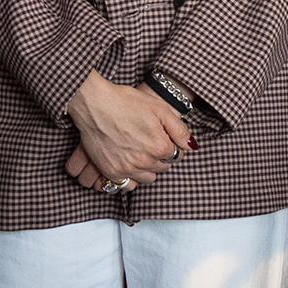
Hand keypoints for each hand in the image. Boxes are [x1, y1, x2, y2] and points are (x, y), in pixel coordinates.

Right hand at [65, 70, 191, 184]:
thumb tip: (192, 146)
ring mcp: (126, 168)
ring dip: (149, 169)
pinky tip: (131, 164)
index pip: (176, 155)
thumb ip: (179, 130)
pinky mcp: (110, 171)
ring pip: (148, 178)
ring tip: (143, 153)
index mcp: (159, 146)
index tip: (166, 139)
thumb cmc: (128, 103)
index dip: (174, 146)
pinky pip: (127, 185)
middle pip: (163, 168)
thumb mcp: (160, 109)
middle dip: (163, 157)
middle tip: (154, 144)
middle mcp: (144, 161)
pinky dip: (132, 178)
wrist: (96, 105)